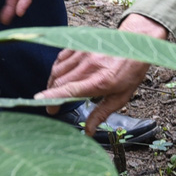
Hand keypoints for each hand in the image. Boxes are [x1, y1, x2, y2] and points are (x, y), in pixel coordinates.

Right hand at [39, 13, 165, 134]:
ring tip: (55, 93)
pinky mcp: (80, 44)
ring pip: (57, 69)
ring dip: (52, 83)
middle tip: (53, 107)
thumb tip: (88, 132)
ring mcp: (83, 53)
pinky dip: (57, 68)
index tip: (40, 103)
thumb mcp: (120, 97)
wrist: (135, 43)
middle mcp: (89, 66)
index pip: (69, 89)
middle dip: (51, 95)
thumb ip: (101, 114)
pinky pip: (61, 58)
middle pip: (59, 81)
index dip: (52, 97)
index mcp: (100, 81)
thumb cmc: (130, 71)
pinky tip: (60, 76)